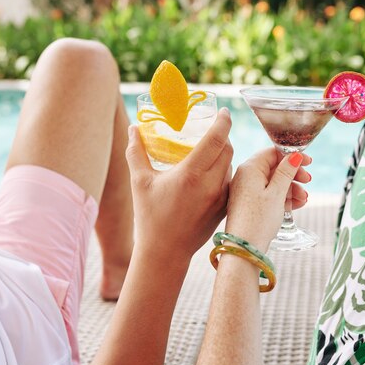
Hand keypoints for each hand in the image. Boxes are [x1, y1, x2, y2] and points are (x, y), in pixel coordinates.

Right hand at [126, 108, 232, 266]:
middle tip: (213, 129)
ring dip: (224, 154)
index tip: (224, 111)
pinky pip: (230, 182)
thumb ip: (136, 151)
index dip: (223, 121)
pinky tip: (210, 173)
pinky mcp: (224, 208)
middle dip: (223, 136)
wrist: (165, 252)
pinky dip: (224, 171)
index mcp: (191, 174)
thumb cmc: (149, 217)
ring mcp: (220, 198)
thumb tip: (134, 128)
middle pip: (227, 149)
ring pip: (230, 165)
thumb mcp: (140, 181)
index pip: (216, 139)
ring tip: (209, 152)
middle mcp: (211, 184)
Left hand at [225, 148, 311, 251]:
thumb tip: (294, 155)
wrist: (244, 247)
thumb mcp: (277, 193)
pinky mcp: (248, 204)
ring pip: (273, 183)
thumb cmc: (259, 219)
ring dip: (291, 188)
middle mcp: (245, 177)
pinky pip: (268, 195)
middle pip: (274, 168)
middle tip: (308, 181)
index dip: (292, 156)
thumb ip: (286, 172)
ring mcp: (246, 191)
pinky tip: (296, 205)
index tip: (308, 163)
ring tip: (304, 199)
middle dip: (293, 175)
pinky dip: (282, 198)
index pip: (273, 153)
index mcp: (249, 168)